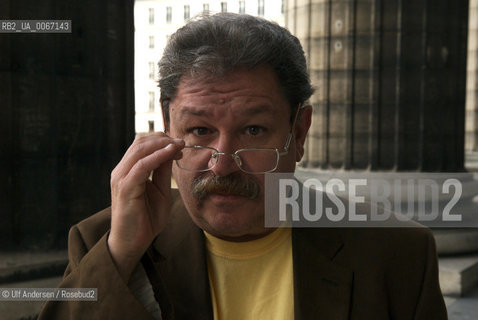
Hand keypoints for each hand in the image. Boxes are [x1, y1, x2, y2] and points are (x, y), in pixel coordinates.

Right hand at [108, 132, 183, 280]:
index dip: (161, 139)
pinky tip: (171, 153)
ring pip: (140, 150)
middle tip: (182, 142)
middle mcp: (121, 171)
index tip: (180, 143)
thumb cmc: (146, 218)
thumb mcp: (160, 190)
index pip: (142, 144)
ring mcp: (121, 178)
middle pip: (140, 142)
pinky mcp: (125, 188)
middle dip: (163, 138)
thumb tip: (172, 151)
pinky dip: (157, 156)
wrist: (132, 242)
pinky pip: (141, 166)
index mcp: (128, 170)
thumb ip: (163, 171)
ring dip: (162, 144)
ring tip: (179, 145)